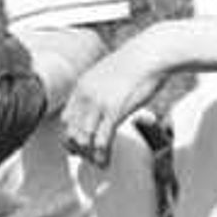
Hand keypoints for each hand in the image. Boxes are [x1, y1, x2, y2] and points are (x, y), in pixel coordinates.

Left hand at [61, 35, 170, 162]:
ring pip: (84, 140)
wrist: (151, 54)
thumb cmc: (137, 63)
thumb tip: (102, 104)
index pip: (65, 119)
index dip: (70, 136)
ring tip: (98, 162)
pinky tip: (106, 161)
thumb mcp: (108, 74)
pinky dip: (102, 156)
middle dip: (78, 149)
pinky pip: (102, 141)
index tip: (78, 145)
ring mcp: (99, 104)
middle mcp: (85, 96)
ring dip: (89, 156)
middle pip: (71, 132)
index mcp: (81, 87)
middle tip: (89, 157)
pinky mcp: (115, 111)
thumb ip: (99, 90)